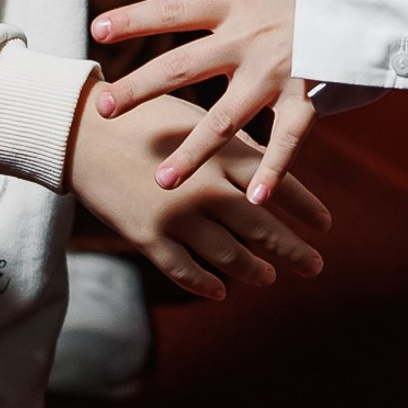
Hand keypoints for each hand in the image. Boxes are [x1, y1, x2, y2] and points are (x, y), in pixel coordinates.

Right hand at [66, 80, 329, 301]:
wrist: (81, 129)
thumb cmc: (142, 117)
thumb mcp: (196, 120)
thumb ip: (232, 144)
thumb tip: (267, 165)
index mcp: (223, 152)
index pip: (279, 184)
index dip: (306, 209)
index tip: (326, 226)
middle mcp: (208, 186)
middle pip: (263, 228)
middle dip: (293, 251)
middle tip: (315, 266)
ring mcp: (179, 215)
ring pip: (230, 256)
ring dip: (254, 270)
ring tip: (269, 277)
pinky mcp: (149, 237)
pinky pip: (185, 271)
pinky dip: (206, 284)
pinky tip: (221, 290)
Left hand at [91, 0, 314, 199]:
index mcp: (238, 1)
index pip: (174, 9)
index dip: (135, 18)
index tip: (98, 29)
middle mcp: (247, 38)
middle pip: (181, 66)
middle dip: (140, 88)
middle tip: (105, 108)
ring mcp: (275, 72)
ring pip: (223, 118)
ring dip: (192, 150)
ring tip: (161, 179)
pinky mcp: (307, 95)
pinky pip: (285, 140)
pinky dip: (272, 171)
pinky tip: (254, 199)